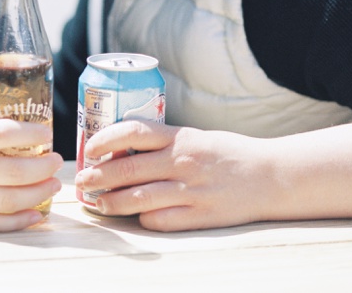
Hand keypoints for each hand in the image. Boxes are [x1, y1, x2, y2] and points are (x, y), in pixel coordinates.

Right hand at [0, 105, 63, 231]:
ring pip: (6, 201)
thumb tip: (12, 116)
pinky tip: (35, 214)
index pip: (3, 134)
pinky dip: (16, 222)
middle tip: (56, 160)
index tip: (47, 133)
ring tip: (52, 185)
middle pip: (12, 172)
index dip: (32, 134)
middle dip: (42, 167)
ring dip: (36, 194)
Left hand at [75, 120, 269, 231]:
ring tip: (98, 203)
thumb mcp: (194, 137)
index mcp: (180, 137)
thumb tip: (119, 149)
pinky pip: (161, 220)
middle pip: (128, 168)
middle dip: (98, 176)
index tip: (89, 148)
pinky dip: (143, 219)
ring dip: (112, 202)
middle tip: (82, 181)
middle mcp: (183, 162)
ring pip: (139, 198)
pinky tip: (134, 216)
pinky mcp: (200, 216)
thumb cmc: (226, 154)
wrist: (269, 176)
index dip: (105, 138)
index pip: (133, 131)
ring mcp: (191, 191)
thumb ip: (163, 142)